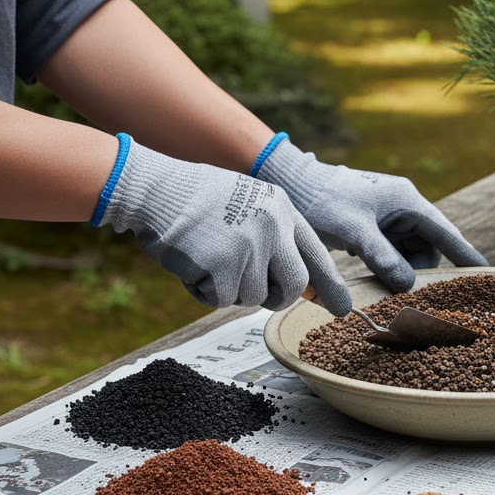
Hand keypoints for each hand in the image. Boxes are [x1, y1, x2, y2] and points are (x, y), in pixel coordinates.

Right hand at [95, 137, 351, 312]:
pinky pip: (220, 300)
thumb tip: (301, 285)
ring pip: (252, 297)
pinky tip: (191, 264)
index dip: (329, 283)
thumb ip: (275, 237)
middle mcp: (273, 227)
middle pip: (293, 286)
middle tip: (259, 295)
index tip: (341, 306)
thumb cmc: (197, 200)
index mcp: (282, 209)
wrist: (153, 188)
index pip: (316, 253)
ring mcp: (249, 246)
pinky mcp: (222, 266)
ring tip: (207, 258)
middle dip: (277, 298)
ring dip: (227, 289)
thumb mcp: (249, 204)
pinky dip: (202, 291)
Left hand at [254, 135, 486, 290]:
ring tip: (387, 287)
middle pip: (429, 246)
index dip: (465, 253)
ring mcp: (388, 218)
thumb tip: (409, 285)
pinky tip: (378, 280)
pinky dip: (389, 267)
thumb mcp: (355, 231)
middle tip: (411, 294)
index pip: (445, 231)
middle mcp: (403, 208)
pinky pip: (393, 252)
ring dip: (403, 271)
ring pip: (410, 253)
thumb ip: (383, 257)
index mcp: (407, 201)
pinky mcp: (374, 228)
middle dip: (422, 270)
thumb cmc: (324, 200)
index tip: (486, 272)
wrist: (293, 185)